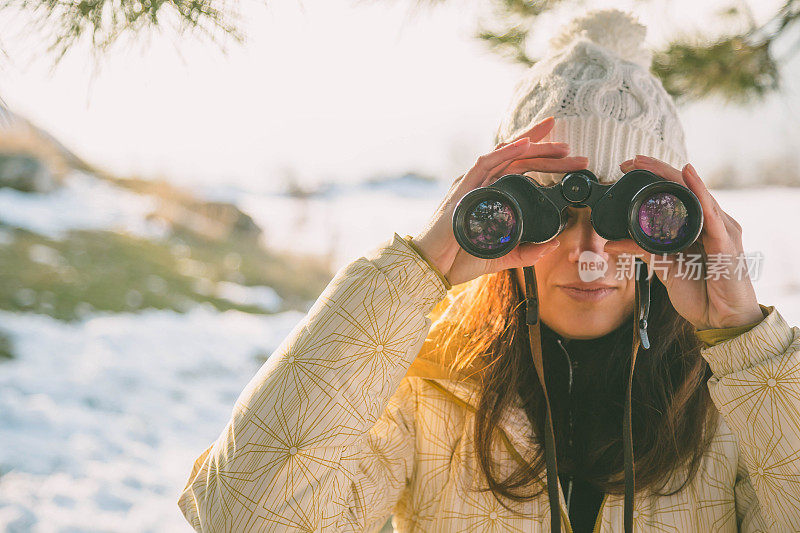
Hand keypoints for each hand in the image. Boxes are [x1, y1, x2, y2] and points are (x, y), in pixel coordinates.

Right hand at [410, 116, 589, 286]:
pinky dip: (505, 152)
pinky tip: (524, 145)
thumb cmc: (459, 259)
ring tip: (560, 146)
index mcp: (491, 195)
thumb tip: (553, 245)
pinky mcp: (463, 188)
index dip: (543, 158)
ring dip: (534, 148)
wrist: (435, 266)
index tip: (568, 154)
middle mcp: (483, 184)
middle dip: (547, 152)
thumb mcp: (502, 256)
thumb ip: (527, 252)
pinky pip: (485, 163)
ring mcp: (473, 183)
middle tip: (573, 152)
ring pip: (507, 156)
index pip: (521, 169)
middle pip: (519, 159)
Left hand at [606, 155, 762, 329]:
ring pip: (696, 194)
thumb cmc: (700, 292)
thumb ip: (642, 252)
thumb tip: (612, 243)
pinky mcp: (726, 243)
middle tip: (631, 160)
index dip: (654, 177)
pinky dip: (700, 193)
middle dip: (657, 170)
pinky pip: (711, 215)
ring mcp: (722, 230)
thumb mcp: (664, 268)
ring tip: (649, 163)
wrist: (723, 319)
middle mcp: (712, 222)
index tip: (627, 167)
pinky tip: (689, 177)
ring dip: (671, 176)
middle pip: (685, 187)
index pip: (677, 193)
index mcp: (699, 226)